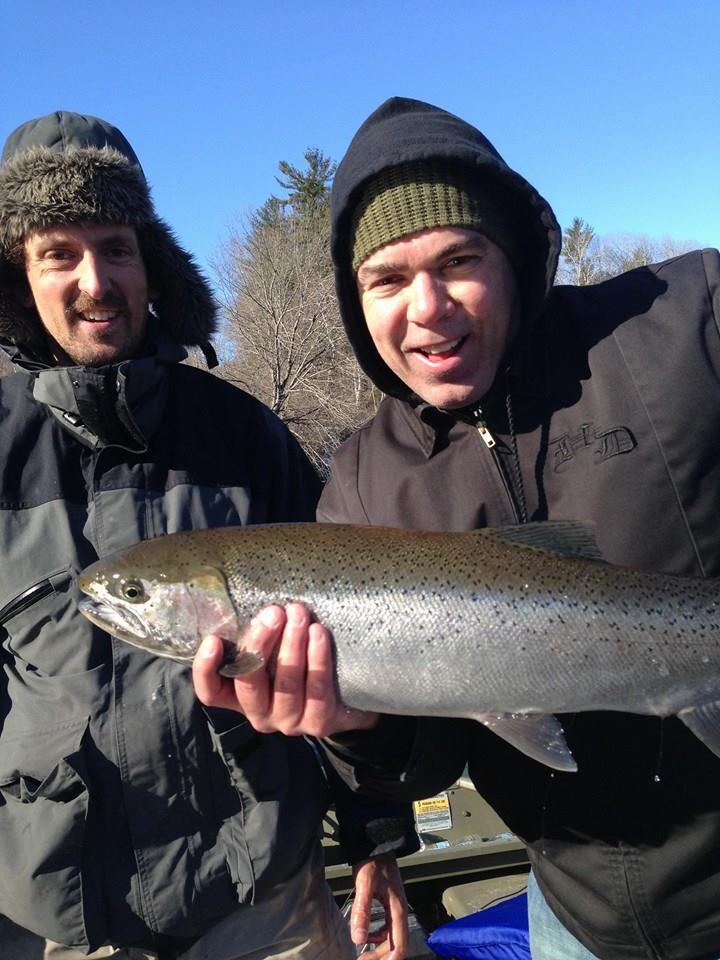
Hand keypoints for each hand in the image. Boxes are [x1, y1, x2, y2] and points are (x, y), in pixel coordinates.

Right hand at [192, 602, 378, 736]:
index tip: (213, 640)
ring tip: (298, 614)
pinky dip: (317, 658)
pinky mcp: (318, 723)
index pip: (211, 693)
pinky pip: (317, 689)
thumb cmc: (300, 664)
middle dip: (260, 644)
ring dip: (292, 644)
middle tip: (273, 612)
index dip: (206, 670)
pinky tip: (318, 633)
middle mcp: (260, 713)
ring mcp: (288, 721)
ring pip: (285, 684)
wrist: (347, 697)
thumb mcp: (273, 652)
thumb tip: (249, 597)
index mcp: (240, 697)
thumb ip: (258, 637)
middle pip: (249, 683)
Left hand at [350, 854, 408, 958]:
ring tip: (363, 954)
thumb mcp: (365, 884)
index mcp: (398, 910)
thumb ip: (362, 911)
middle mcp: (399, 911)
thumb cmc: (373, 860)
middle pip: (396, 944)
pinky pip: (386, 927)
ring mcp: (395, 907)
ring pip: (391, 937)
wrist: (377, 841)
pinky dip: (377, 936)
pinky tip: (365, 935)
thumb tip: (358, 939)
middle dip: (381, 957)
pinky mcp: (388, 903)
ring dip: (379, 949)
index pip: (400, 945)